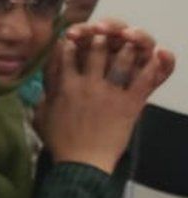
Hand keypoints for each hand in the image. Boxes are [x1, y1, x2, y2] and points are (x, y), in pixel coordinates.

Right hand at [38, 22, 175, 171]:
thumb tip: (42, 88)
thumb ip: (43, 98)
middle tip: (105, 34)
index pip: (66, 55)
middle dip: (101, 38)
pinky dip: (152, 66)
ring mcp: (109, 93)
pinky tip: (157, 56)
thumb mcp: (41, 117)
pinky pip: (144, 79)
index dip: (70, 43)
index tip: (72, 39)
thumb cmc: (59, 143)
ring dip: (127, 46)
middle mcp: (87, 85)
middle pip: (96, 51)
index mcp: (65, 87)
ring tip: (131, 40)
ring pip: (122, 60)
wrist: (81, 163)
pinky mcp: (129, 103)